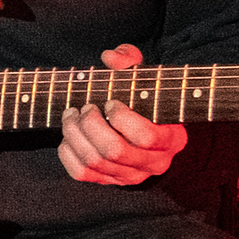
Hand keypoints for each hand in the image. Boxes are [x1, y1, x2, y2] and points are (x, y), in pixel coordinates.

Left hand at [58, 43, 186, 185]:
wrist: (148, 131)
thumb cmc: (144, 102)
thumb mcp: (144, 78)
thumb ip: (130, 61)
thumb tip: (110, 57)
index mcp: (171, 139)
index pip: (146, 137)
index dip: (122, 118)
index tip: (110, 102)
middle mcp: (153, 163)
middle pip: (114, 151)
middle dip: (91, 125)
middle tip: (85, 108)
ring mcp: (130, 176)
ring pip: (94, 161)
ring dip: (75, 135)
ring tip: (71, 116)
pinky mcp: (108, 181)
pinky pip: (81, 173)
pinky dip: (67, 153)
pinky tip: (68, 136)